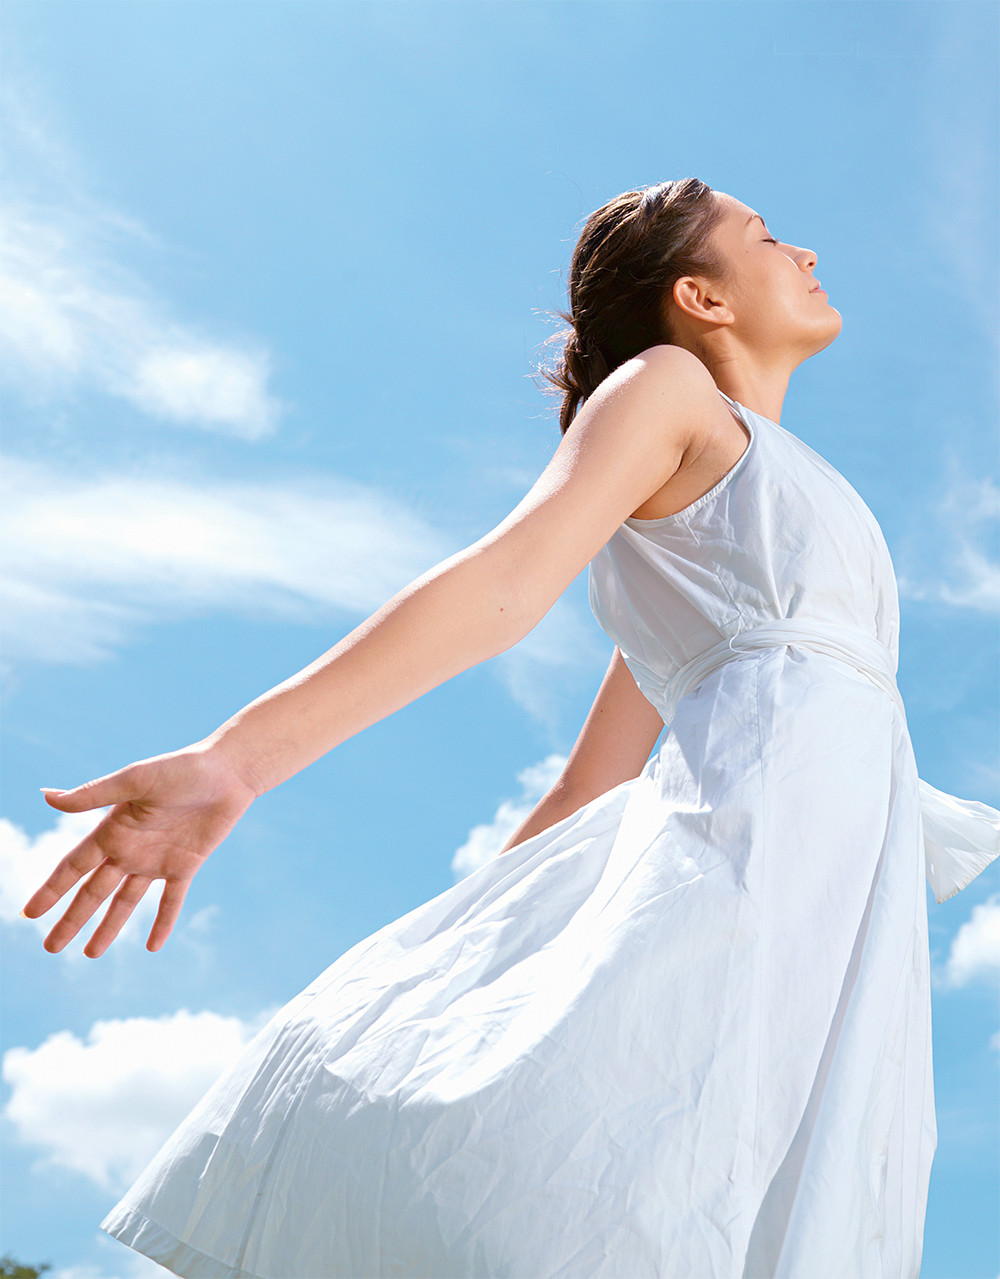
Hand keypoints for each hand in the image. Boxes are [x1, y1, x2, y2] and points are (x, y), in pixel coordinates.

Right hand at [22, 744, 257, 957]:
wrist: (228, 772)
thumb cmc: (181, 769)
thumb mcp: (135, 780)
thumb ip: (93, 794)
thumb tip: (46, 796)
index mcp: (112, 830)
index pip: (73, 867)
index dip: (51, 890)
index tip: (28, 914)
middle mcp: (130, 849)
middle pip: (93, 892)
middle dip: (72, 919)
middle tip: (51, 948)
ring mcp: (157, 860)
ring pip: (125, 902)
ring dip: (108, 927)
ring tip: (90, 955)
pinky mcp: (186, 865)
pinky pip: (171, 901)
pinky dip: (163, 923)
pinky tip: (153, 947)